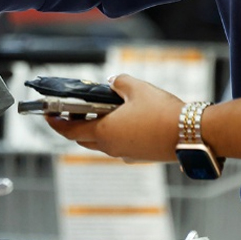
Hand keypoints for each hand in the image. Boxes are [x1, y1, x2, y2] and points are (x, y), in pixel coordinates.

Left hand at [45, 74, 182, 162]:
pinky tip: (124, 119)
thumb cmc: (164, 113)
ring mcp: (126, 155)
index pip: (69, 131)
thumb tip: (113, 82)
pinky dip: (113, 134)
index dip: (55, 123)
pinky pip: (119, 146)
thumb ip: (119, 82)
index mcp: (104, 132)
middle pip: (83, 139)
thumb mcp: (137, 87)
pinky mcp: (140, 157)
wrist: (194, 135)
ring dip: (95, 129)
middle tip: (71, 111)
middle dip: (74, 125)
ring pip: (101, 143)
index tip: (46, 115)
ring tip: (98, 111)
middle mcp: (111, 148)